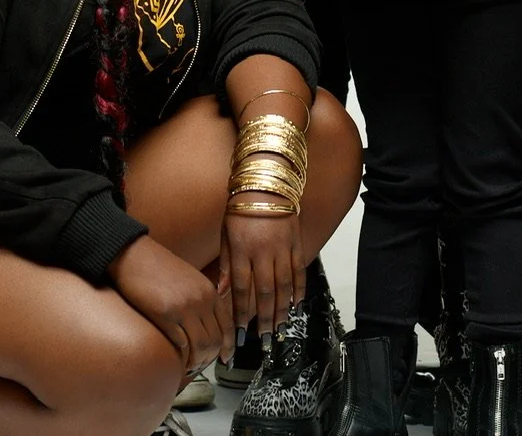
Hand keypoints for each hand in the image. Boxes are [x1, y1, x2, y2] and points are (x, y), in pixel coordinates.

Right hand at [110, 234, 229, 373]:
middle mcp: (202, 299)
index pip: (227, 325)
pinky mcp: (165, 314)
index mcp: (209, 291)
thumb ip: (201, 300)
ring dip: (196, 362)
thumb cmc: (157, 268)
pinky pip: (181, 345)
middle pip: (215, 340)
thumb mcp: (189, 280)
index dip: (228, 347)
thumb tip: (207, 327)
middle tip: (201, 366)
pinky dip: (181, 357)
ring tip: (189, 367)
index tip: (226, 358)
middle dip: (210, 358)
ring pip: (201, 347)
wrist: (134, 254)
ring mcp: (185, 307)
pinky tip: (176, 360)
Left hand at [219, 201, 304, 338]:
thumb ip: (226, 265)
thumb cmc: (241, 207)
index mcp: (242, 250)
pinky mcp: (297, 243)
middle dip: (264, 319)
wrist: (266, 184)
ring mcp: (282, 248)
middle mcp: (263, 252)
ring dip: (282, 310)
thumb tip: (221, 292)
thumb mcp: (225, 234)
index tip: (239, 333)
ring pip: (284, 286)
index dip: (240, 314)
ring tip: (280, 328)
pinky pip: (299, 271)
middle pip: (265, 293)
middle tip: (264, 338)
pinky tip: (297, 305)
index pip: (241, 289)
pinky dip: (299, 290)